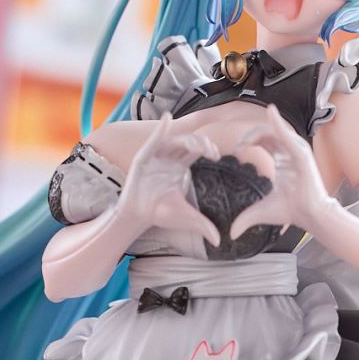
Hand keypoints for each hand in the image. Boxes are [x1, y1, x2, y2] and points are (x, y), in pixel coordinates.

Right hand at [116, 112, 220, 246]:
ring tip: (198, 147)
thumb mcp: (186, 217)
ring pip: (173, 140)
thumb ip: (203, 225)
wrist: (139, 216)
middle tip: (211, 152)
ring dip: (186, 140)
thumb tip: (219, 241)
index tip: (217, 156)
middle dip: (200, 143)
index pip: (196, 150)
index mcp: (180, 166)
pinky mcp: (144, 158)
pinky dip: (160, 129)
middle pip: (187, 142)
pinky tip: (166, 117)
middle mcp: (169, 158)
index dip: (207, 148)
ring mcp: (156, 156)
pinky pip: (153, 140)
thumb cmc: (160, 213)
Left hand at [229, 107, 335, 240]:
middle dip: (250, 136)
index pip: (263, 140)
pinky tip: (271, 113)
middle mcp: (289, 152)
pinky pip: (288, 135)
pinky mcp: (302, 153)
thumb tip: (231, 234)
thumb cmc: (291, 210)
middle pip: (267, 132)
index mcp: (281, 160)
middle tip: (239, 147)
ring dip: (258, 132)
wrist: (310, 217)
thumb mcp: (260, 211)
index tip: (237, 152)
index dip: (249, 142)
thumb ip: (244, 218)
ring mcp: (296, 151)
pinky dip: (279, 123)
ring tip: (245, 143)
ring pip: (274, 131)